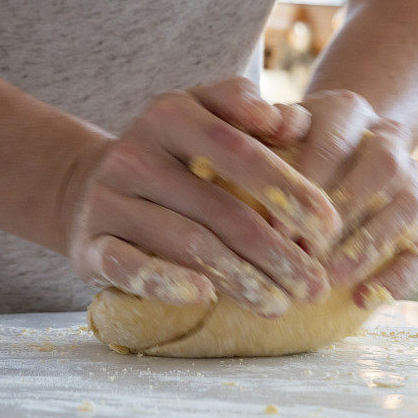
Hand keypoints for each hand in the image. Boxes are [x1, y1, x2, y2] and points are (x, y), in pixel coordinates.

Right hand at [66, 77, 341, 316]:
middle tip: (315, 285)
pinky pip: (128, 266)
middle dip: (275, 250)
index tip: (329, 227)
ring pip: (186, 241)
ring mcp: (109, 199)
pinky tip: (204, 296)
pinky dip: (166, 282)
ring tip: (281, 305)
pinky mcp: (88, 245)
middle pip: (219, 206)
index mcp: (170, 114)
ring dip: (240, 278)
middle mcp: (135, 153)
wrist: (88, 185)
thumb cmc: (171, 156)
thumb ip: (247, 111)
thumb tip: (293, 123)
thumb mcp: (204, 117)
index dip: (287, 189)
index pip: (239, 149)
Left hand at [294, 90, 417, 307]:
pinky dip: (399, 277)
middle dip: (342, 213)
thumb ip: (275, 123)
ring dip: (367, 245)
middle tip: (304, 250)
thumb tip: (276, 123)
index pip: (334, 141)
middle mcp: (390, 142)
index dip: (306, 182)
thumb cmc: (295, 142)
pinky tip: (365, 297)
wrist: (345, 144)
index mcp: (350, 111)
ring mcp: (411, 183)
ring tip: (330, 276)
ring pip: (405, 210)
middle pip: (381, 169)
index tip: (274, 223)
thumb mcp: (280, 126)